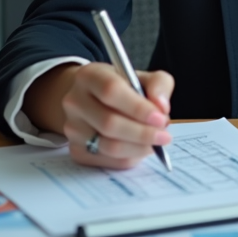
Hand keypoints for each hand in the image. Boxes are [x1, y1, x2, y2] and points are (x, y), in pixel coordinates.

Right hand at [60, 62, 174, 169]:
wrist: (93, 100)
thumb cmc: (123, 87)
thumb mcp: (143, 76)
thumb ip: (159, 84)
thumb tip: (162, 108)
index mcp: (89, 75)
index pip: (111, 91)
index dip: (138, 107)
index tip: (160, 118)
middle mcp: (75, 101)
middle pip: (109, 123)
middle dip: (143, 133)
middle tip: (165, 135)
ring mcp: (72, 128)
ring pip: (109, 146)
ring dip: (139, 147)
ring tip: (156, 141)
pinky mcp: (76, 150)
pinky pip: (108, 161)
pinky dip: (130, 157)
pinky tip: (141, 148)